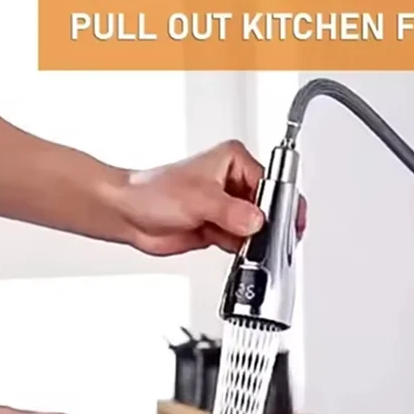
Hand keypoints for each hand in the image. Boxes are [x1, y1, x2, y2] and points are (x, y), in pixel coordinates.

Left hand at [117, 139, 307, 255]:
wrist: (128, 215)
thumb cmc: (152, 192)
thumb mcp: (198, 199)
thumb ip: (231, 211)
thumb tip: (257, 221)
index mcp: (234, 161)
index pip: (270, 184)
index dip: (280, 205)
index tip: (285, 223)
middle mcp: (235, 182)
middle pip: (268, 208)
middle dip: (269, 226)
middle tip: (268, 239)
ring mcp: (229, 207)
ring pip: (258, 228)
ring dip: (256, 240)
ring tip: (249, 246)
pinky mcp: (223, 227)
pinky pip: (245, 242)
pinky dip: (245, 250)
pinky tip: (239, 252)